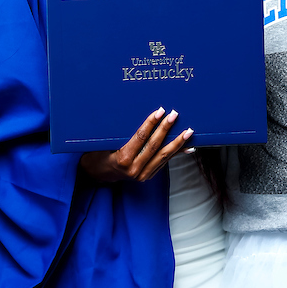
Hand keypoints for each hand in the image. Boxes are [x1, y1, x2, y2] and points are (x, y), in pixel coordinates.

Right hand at [78, 108, 193, 182]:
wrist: (98, 175)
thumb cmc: (99, 154)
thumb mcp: (105, 143)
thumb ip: (119, 133)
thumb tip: (137, 115)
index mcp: (122, 159)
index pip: (140, 137)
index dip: (151, 123)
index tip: (160, 111)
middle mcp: (134, 169)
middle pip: (154, 145)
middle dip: (166, 129)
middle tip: (175, 115)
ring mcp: (142, 175)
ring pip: (163, 156)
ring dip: (177, 143)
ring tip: (188, 131)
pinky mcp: (148, 176)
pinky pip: (164, 162)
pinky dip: (176, 154)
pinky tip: (188, 147)